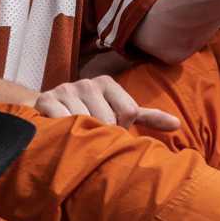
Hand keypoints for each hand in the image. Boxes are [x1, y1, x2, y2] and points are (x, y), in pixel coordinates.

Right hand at [34, 75, 180, 130]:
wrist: (42, 112)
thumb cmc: (86, 115)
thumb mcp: (117, 113)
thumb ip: (146, 117)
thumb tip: (177, 125)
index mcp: (107, 83)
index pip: (128, 112)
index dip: (120, 129)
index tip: (108, 131)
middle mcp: (88, 83)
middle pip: (107, 120)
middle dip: (101, 135)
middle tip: (89, 136)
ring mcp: (66, 90)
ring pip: (86, 123)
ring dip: (83, 137)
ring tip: (75, 135)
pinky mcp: (46, 100)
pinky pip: (64, 122)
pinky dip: (66, 133)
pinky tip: (63, 134)